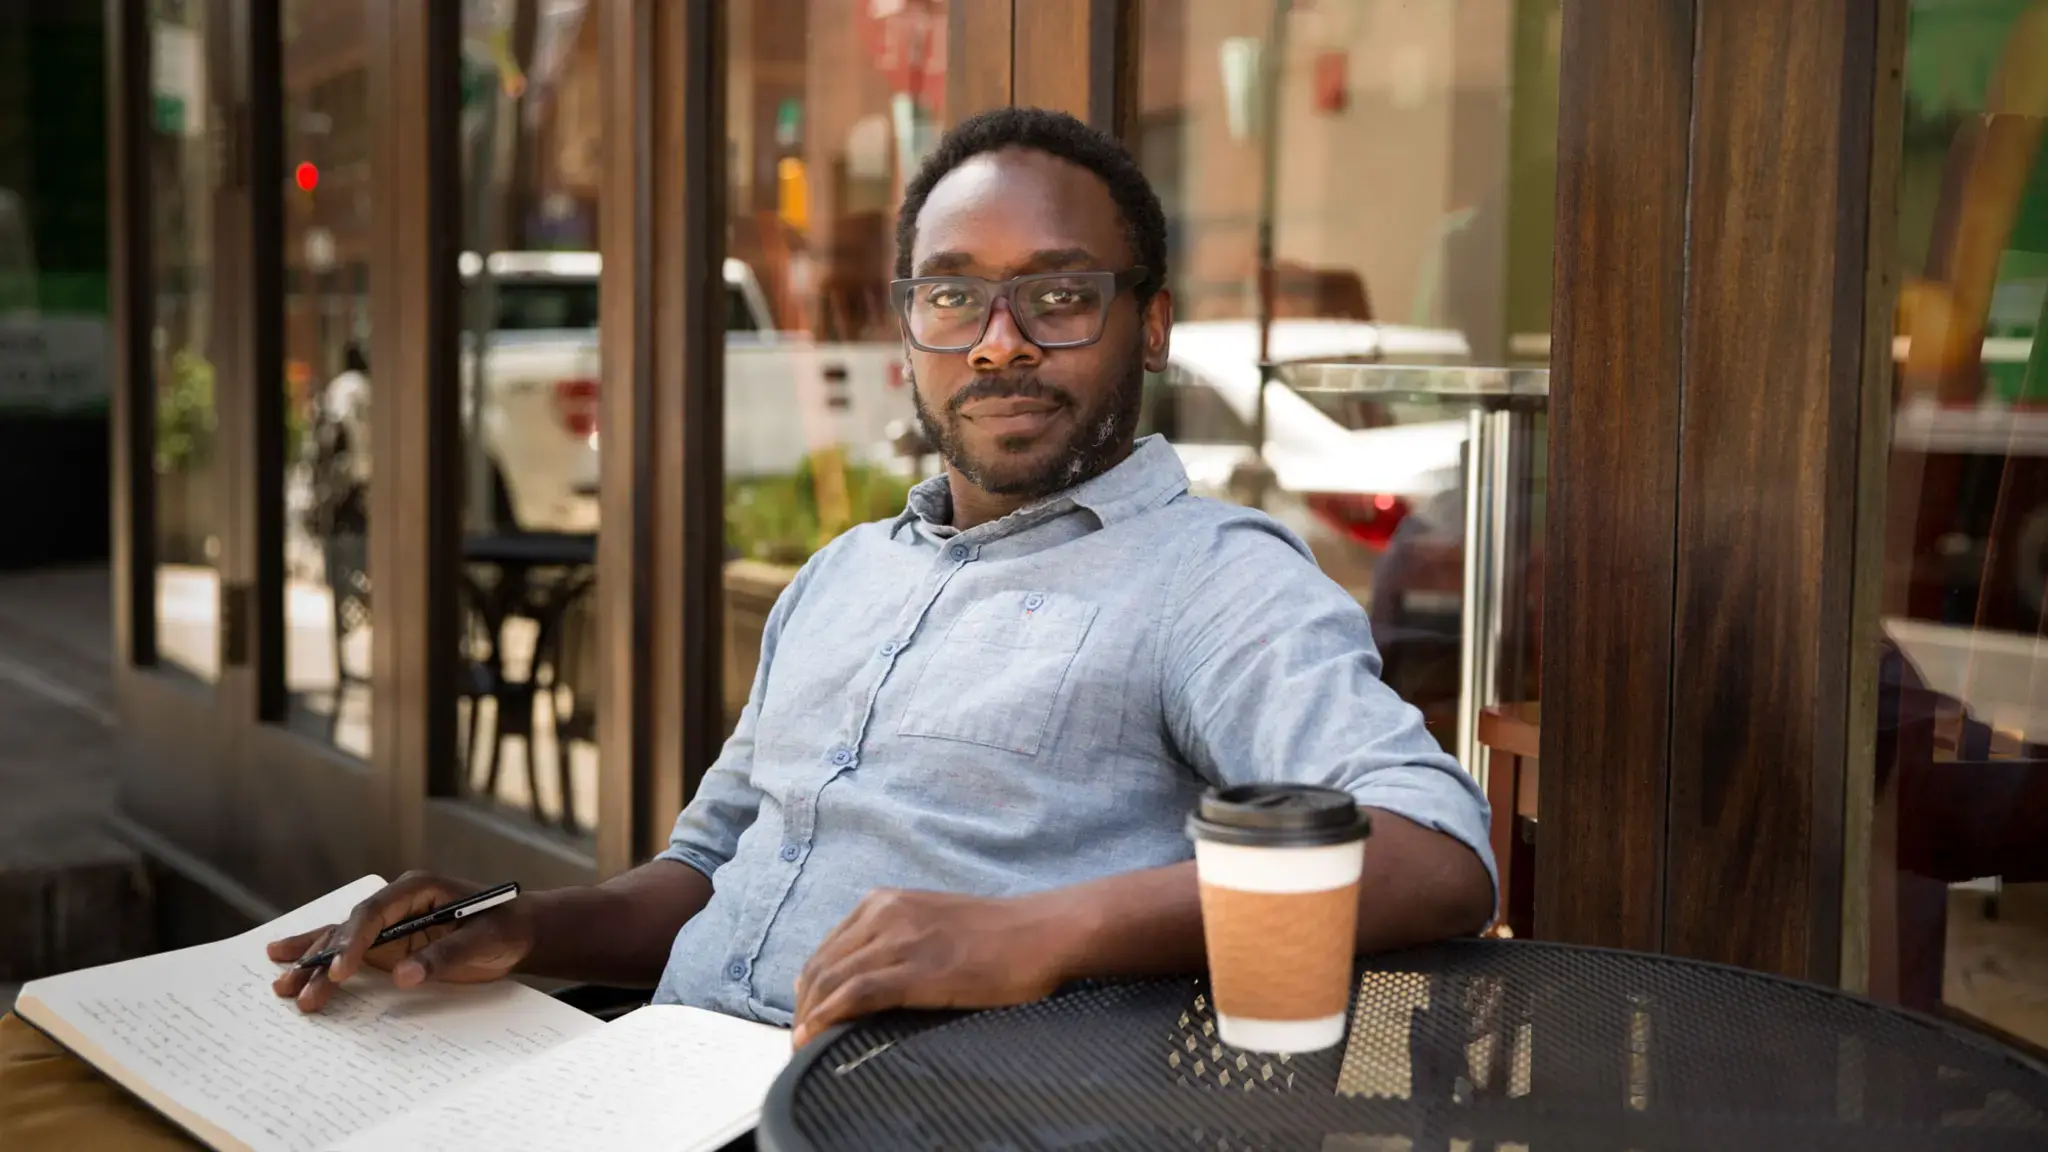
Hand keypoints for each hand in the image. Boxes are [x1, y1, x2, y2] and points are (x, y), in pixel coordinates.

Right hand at [264, 872, 537, 1013]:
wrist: (519, 933)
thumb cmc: (505, 929)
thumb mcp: (484, 941)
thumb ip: (444, 956)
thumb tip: (402, 976)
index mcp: (418, 888)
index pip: (375, 912)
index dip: (354, 940)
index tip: (340, 971)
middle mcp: (396, 902)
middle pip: (350, 927)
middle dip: (323, 959)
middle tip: (297, 989)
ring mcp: (389, 924)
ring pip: (342, 940)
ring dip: (313, 963)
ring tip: (281, 987)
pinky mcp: (388, 945)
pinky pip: (349, 950)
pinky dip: (321, 958)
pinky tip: (286, 962)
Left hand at [790, 889, 1080, 1047]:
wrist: (1041, 933)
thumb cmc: (996, 936)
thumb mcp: (931, 924)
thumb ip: (893, 942)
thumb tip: (854, 983)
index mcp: (885, 902)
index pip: (826, 949)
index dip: (808, 989)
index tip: (807, 1018)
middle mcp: (885, 913)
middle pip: (820, 966)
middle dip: (803, 1008)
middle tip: (802, 1041)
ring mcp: (901, 939)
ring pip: (831, 979)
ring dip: (811, 1018)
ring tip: (805, 1048)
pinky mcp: (918, 968)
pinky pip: (857, 992)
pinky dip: (828, 1017)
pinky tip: (818, 1038)